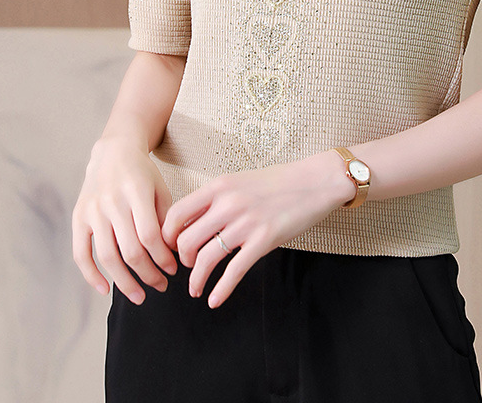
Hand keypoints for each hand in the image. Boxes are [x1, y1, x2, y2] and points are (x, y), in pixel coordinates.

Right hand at [72, 135, 178, 303]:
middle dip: (149, 274)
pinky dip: (91, 276)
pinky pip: (80, 253)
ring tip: (140, 296)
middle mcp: (111, 202)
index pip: (149, 235)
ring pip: (108, 256)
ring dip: (125, 282)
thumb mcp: (160, 189)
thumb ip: (165, 220)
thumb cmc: (142, 173)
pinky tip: (105, 290)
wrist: (112, 152)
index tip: (174, 269)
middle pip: (130, 250)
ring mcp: (92, 211)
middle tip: (162, 286)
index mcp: (136, 191)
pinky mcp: (78, 218)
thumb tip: (171, 256)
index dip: (162, 257)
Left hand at [161, 150, 352, 307]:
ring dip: (196, 279)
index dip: (167, 236)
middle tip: (187, 266)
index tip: (169, 248)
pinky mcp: (264, 240)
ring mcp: (246, 222)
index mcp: (219, 186)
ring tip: (196, 288)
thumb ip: (217, 198)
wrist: (314, 181)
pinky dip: (220, 290)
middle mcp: (228, 203)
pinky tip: (215, 300)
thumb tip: (192, 222)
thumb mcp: (240, 181)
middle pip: (186, 240)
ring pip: (206, 258)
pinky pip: (234, 271)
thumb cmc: (278, 181)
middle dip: (182, 260)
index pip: (177, 214)